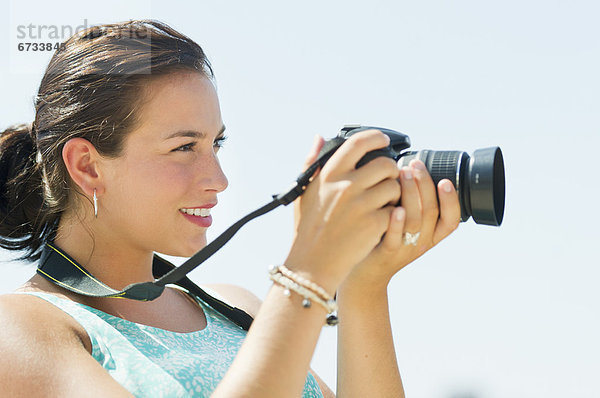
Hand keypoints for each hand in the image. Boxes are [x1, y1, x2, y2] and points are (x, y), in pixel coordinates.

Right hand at [286, 130, 401, 293]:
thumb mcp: (304, 192)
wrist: (312, 264)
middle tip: (386, 181)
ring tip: (383, 203)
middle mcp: (345, 186)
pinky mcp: (374, 224)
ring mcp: (361, 205)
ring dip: (394, 194)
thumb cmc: (308, 228)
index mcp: (329, 174)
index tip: (383, 140)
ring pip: (395, 187)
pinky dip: (393, 215)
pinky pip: (396, 210)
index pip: (357, 143)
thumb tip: (320, 137)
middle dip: (391, 172)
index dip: (375, 138)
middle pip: (385, 165)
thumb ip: (312, 163)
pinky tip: (382, 221)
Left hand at [342, 159, 461, 289]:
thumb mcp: (404, 224)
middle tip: (415, 165)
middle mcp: (421, 242)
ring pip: (416, 220)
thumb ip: (411, 202)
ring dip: (411, 193)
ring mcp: (405, 248)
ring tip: (403, 173)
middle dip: (425, 184)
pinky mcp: (386, 252)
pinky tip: (395, 207)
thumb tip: (409, 166)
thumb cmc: (382, 240)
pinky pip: (395, 237)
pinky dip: (397, 222)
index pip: (452, 219)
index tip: (445, 180)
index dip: (452, 201)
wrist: (364, 274)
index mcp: (430, 235)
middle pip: (432, 212)